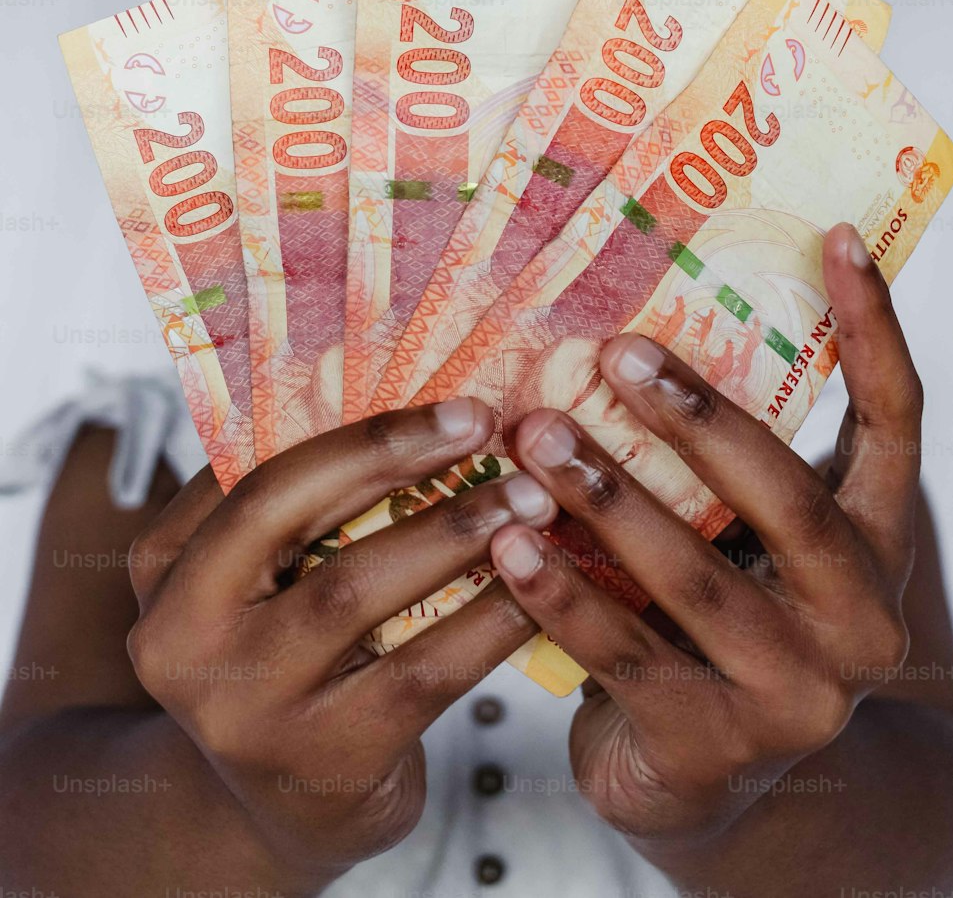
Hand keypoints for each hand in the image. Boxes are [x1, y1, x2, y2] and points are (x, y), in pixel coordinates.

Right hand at [127, 397, 554, 882]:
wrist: (287, 809)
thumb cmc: (290, 659)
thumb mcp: (259, 582)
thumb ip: (300, 504)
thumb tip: (412, 393)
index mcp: (164, 566)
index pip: (258, 470)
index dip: (360, 432)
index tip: (453, 403)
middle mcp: (181, 636)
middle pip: (287, 513)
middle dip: (395, 457)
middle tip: (490, 427)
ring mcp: (246, 705)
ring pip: (355, 588)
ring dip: (454, 530)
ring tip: (530, 499)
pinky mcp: (321, 760)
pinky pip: (421, 671)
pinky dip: (488, 620)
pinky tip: (538, 588)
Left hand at [489, 223, 920, 851]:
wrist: (713, 784)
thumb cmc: (717, 626)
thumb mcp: (751, 545)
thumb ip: (727, 466)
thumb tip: (638, 327)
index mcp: (875, 547)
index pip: (898, 422)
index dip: (873, 329)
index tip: (839, 238)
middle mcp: (858, 621)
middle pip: (789, 499)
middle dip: (699, 420)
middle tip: (617, 353)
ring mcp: (794, 694)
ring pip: (698, 580)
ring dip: (610, 499)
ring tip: (535, 435)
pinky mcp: (712, 745)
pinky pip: (626, 656)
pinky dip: (560, 594)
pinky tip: (506, 543)